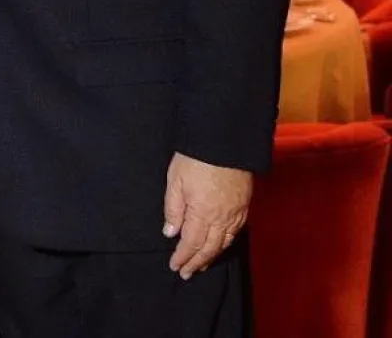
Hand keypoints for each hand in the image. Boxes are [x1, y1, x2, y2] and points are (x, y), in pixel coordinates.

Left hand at [163, 152, 250, 279]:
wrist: (225, 143)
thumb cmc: (195, 159)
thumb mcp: (175, 181)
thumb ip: (173, 209)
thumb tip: (171, 232)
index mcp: (202, 213)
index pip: (191, 243)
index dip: (183, 257)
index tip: (175, 266)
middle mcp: (221, 218)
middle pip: (209, 247)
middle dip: (197, 262)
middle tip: (187, 273)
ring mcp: (235, 212)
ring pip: (224, 242)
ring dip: (212, 255)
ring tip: (202, 264)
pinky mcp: (244, 205)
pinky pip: (236, 232)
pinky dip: (226, 243)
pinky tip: (220, 244)